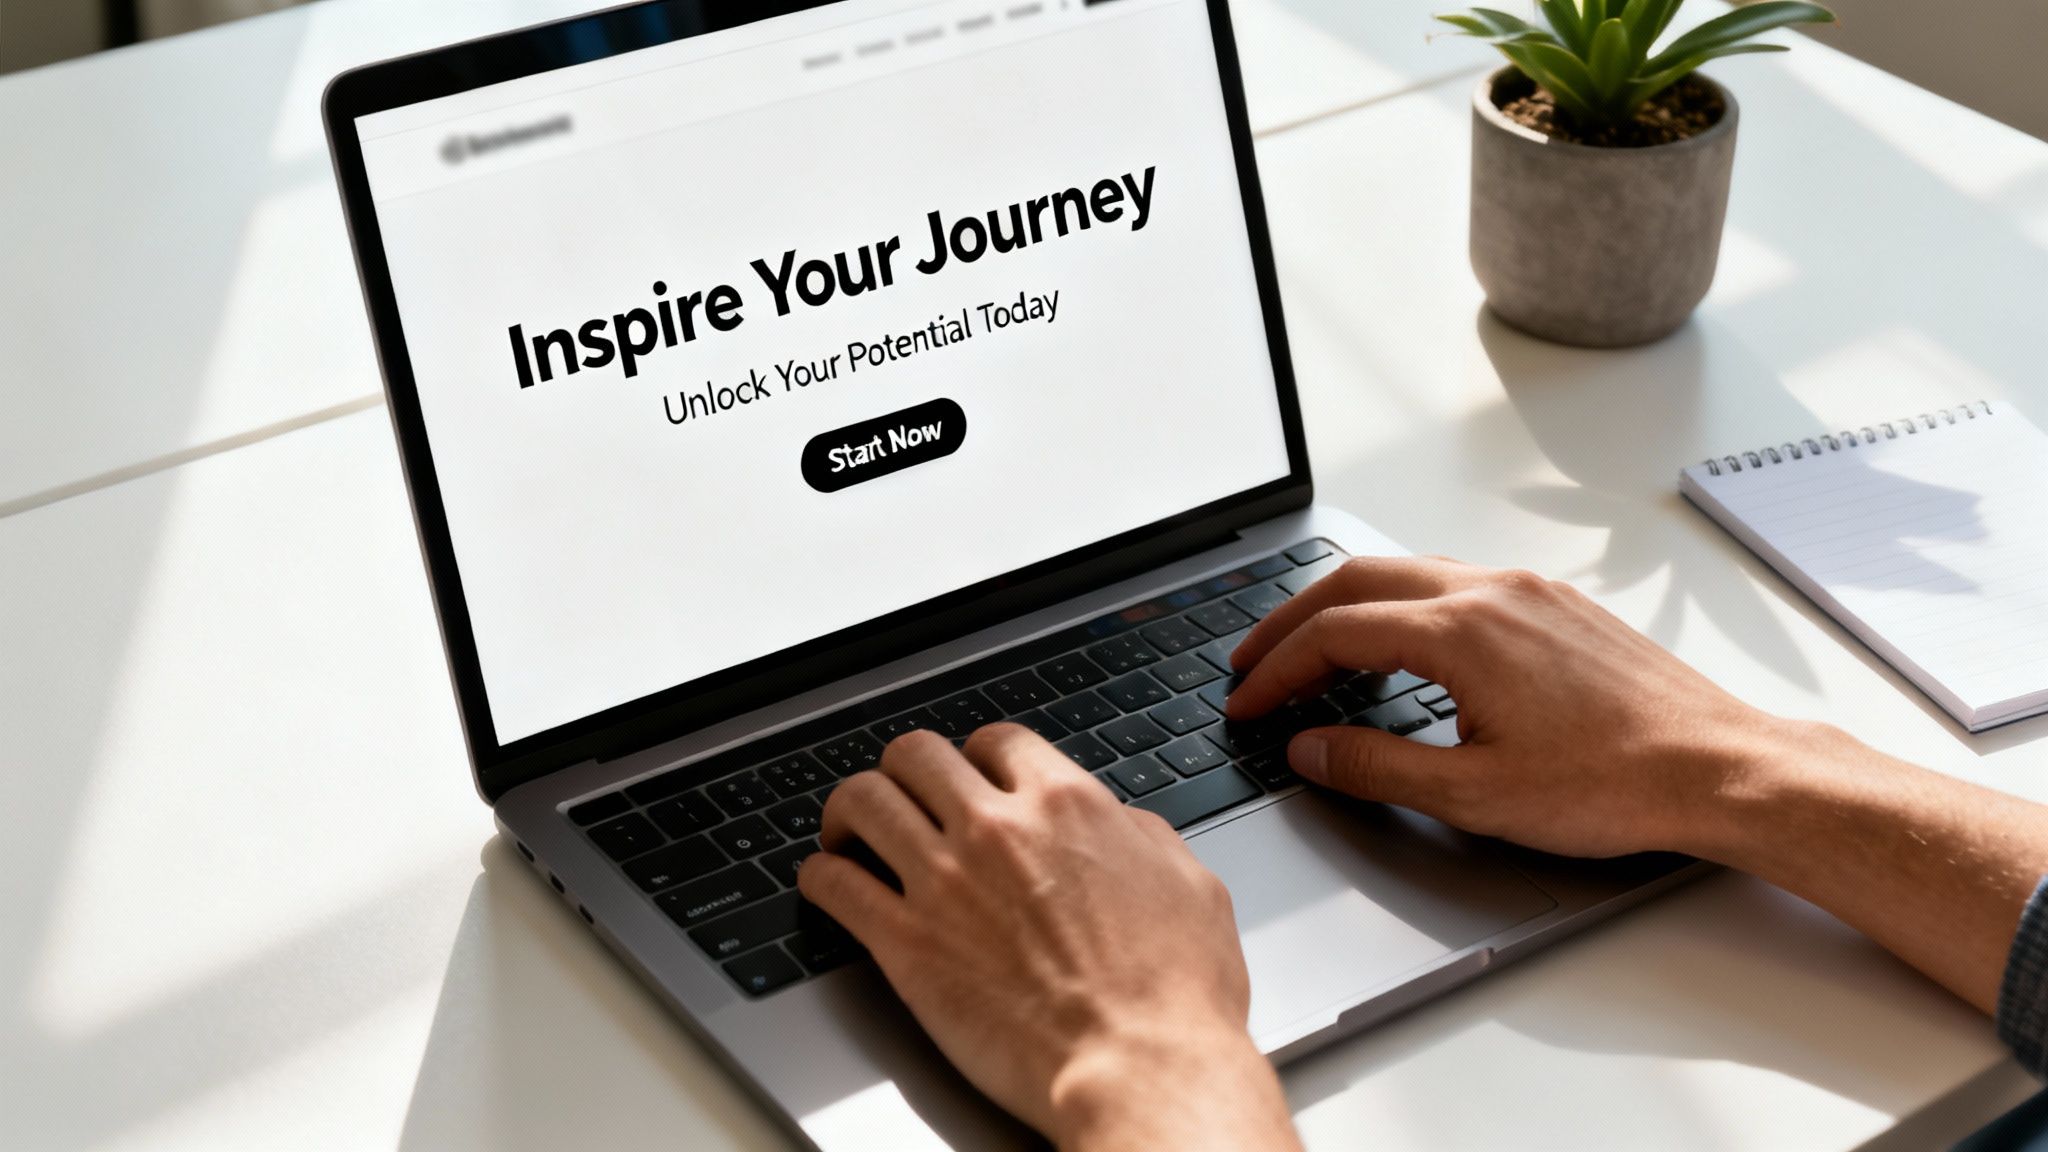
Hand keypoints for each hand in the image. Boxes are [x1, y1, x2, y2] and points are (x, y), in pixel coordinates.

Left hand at [798, 725, 1299, 1150]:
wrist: (1141, 1066)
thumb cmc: (1176, 994)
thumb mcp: (1192, 885)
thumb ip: (1144, 838)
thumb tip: (1121, 825)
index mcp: (1067, 805)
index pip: (997, 741)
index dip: (978, 757)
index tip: (972, 778)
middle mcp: (998, 829)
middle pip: (917, 755)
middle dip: (906, 772)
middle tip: (904, 797)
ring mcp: (945, 881)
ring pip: (864, 801)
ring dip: (850, 811)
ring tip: (848, 831)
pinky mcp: (906, 943)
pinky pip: (834, 883)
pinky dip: (820, 877)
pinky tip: (827, 884)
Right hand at [1227, 556, 1781, 858]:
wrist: (1719, 768)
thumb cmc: (1616, 781)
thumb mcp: (1473, 794)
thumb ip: (1375, 767)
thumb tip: (1310, 748)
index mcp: (1462, 631)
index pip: (1334, 632)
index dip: (1276, 670)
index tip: (1247, 702)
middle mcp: (1492, 592)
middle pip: (1359, 580)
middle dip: (1293, 619)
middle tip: (1252, 661)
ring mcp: (1529, 592)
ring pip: (1409, 574)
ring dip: (1348, 608)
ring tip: (1313, 655)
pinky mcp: (1558, 606)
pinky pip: (1455, 583)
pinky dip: (1402, 608)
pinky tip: (1400, 649)